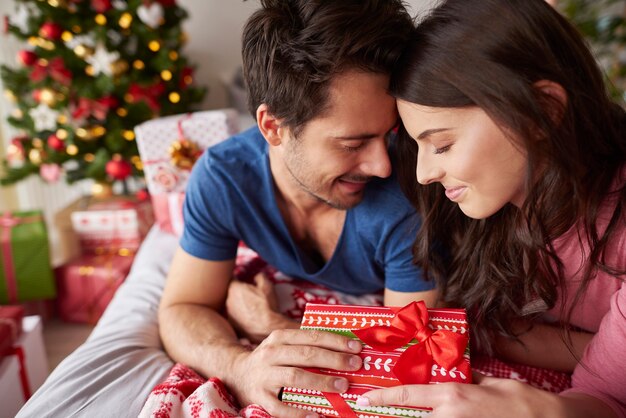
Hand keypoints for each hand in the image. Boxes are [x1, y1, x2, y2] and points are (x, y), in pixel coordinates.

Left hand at [226, 273, 293, 342]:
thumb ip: (260, 277)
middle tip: (251, 296)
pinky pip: (234, 316)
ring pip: (232, 305)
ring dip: (239, 305)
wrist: (267, 329)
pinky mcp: (232, 324)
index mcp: (234, 288)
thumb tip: (257, 276)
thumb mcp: (267, 286)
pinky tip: (250, 318)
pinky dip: (240, 316)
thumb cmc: (267, 306)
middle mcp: (228, 300)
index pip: (232, 280)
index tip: (245, 283)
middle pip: (232, 293)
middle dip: (240, 293)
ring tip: (252, 308)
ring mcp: (228, 313)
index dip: (239, 280)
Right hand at [227, 328, 362, 417]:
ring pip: (295, 376)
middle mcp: (270, 354)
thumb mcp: (284, 345)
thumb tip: (344, 350)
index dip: (334, 341)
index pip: (311, 336)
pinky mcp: (259, 398)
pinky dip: (298, 413)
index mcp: (279, 338)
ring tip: (342, 385)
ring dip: (321, 381)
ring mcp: (264, 376)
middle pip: (305, 355)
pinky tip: (316, 416)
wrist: (236, 373)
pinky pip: (280, 408)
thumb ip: (307, 345)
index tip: (356, 347)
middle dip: (333, 359)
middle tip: (355, 364)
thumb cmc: (271, 359)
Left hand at [356, 372, 565, 417]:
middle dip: (392, 417)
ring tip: (397, 416)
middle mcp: (450, 417)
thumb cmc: (519, 400)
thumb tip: (458, 372)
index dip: (383, 398)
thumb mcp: (490, 383)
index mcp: (453, 396)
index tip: (365, 400)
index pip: (409, 395)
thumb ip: (468, 378)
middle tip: (373, 413)